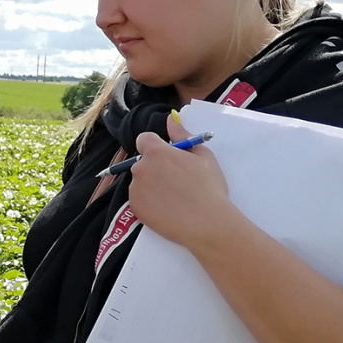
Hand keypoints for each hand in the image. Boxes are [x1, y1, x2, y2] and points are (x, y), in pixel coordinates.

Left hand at [126, 115, 239, 253]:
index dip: (156, 146)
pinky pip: (139, 199)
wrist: (207, 223)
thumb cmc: (208, 187)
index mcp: (156, 152)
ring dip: (151, 185)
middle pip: (142, 162)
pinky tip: (167, 208)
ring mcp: (135, 189)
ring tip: (173, 197)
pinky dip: (149, 202)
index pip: (144, 139)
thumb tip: (170, 119)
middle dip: (155, 167)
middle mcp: (140, 168)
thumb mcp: (202, 155)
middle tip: (176, 181)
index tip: (168, 157)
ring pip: (140, 181)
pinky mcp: (134, 208)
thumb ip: (182, 135)